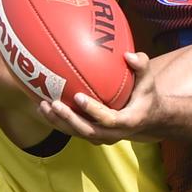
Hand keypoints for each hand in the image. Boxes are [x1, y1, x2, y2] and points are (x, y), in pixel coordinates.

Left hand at [36, 52, 161, 144]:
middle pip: (87, 131)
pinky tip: (43, 107)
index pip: (108, 119)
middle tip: (54, 103)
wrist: (147, 119)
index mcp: (127, 121)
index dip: (93, 110)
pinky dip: (58, 121)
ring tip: (42, 106)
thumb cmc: (146, 96)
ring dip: (58, 122)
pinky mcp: (92, 135)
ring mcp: (102, 137)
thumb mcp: (148, 81)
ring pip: (76, 133)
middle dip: (69, 119)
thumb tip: (128, 55)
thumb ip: (142, 65)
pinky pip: (73, 131)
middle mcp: (113, 134)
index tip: (78, 97)